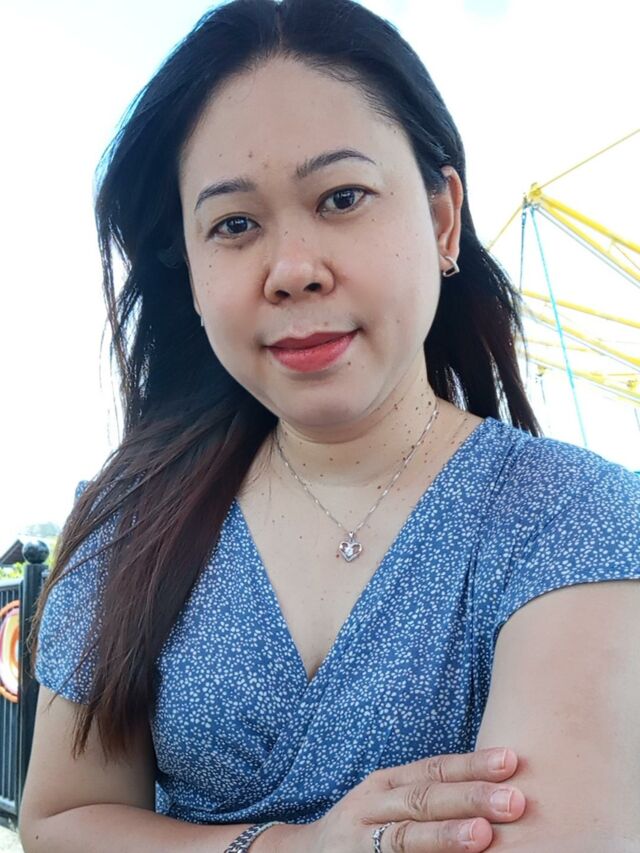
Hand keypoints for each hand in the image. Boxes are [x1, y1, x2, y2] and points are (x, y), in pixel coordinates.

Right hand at [306, 747, 525, 851]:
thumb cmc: (364, 829)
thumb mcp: (388, 803)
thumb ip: (428, 796)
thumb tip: (495, 790)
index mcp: (385, 784)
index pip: (433, 769)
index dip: (471, 765)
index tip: (512, 761)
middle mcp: (371, 807)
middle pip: (424, 799)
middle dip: (470, 798)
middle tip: (515, 801)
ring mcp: (360, 840)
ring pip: (406, 837)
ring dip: (445, 836)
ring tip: (483, 836)